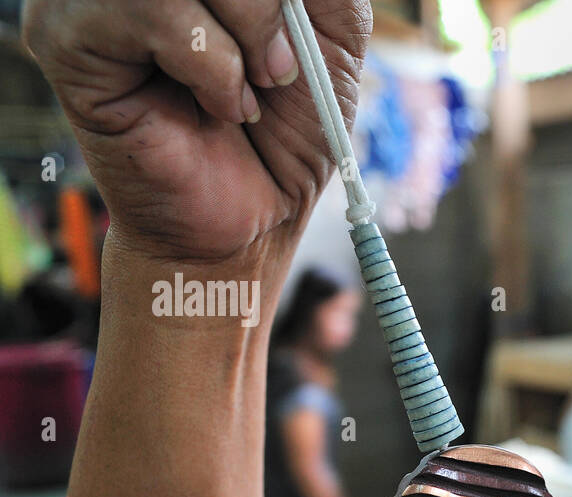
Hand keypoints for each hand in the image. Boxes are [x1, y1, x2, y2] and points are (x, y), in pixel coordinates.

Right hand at [22, 0, 370, 266]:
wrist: (255, 217)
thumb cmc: (284, 129)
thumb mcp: (327, 35)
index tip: (292, 27)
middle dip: (264, 3)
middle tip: (281, 66)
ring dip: (243, 31)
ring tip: (251, 90)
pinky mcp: (61, 35)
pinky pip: (145, 10)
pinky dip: (209, 63)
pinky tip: (219, 105)